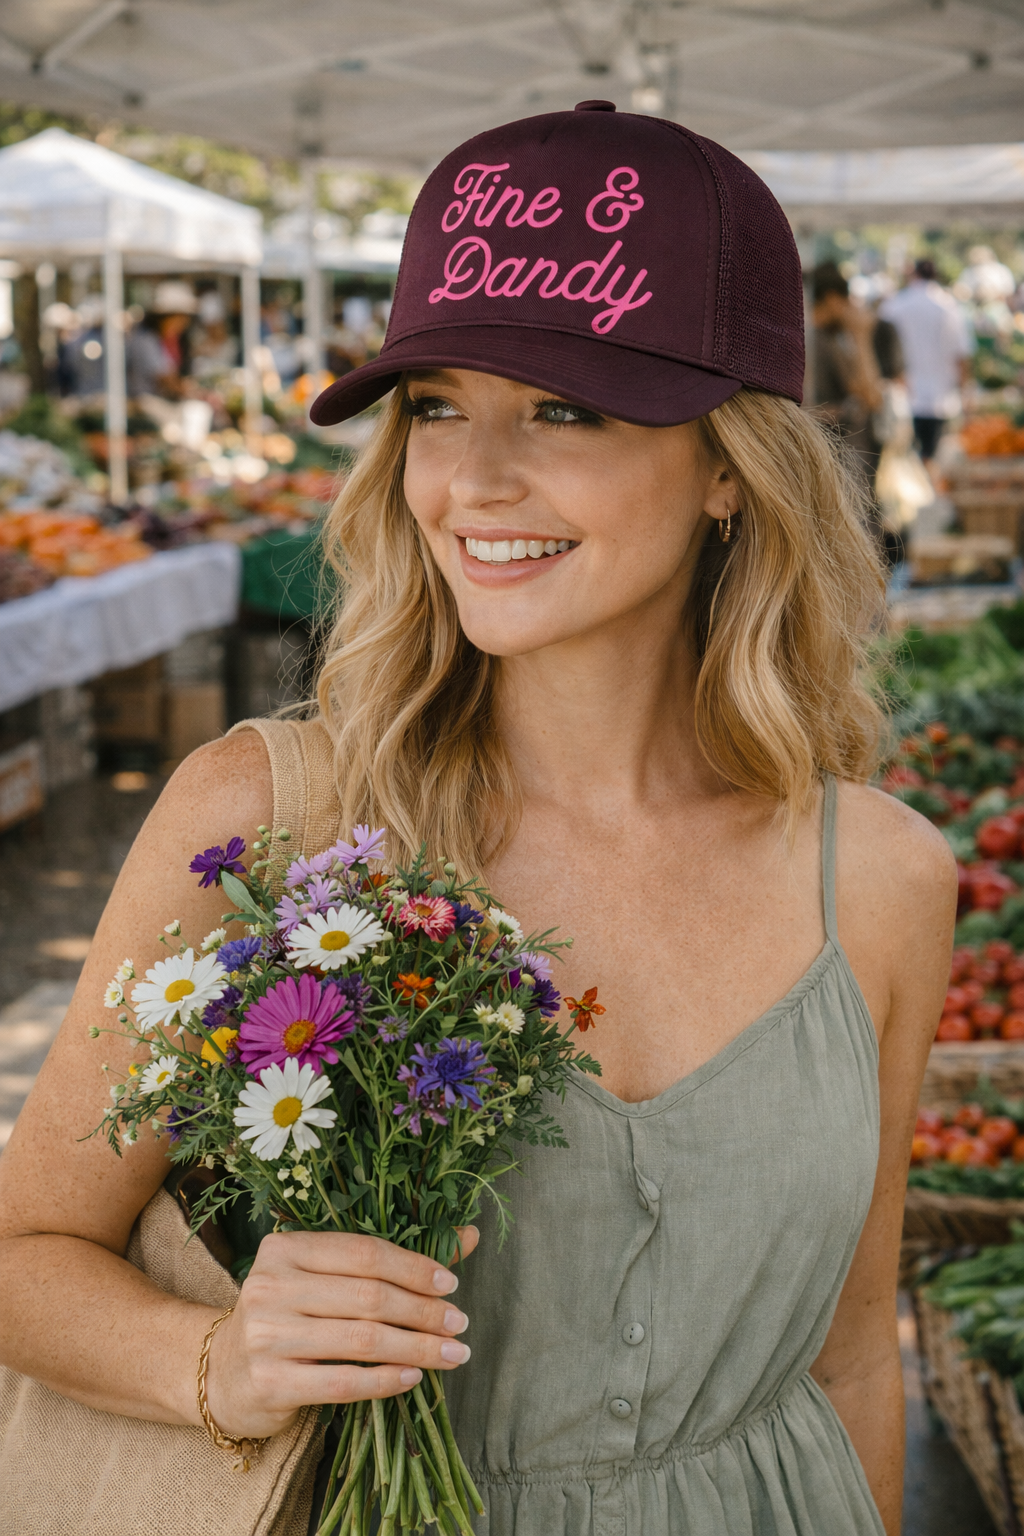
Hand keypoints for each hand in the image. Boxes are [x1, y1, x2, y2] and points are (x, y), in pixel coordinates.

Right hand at [203, 1227, 479, 1439]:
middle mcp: (270, 1286)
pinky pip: (343, 1383)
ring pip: (362, 1341)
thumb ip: (388, 1261)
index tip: (451, 1284)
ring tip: (452, 1354)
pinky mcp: (270, 1383)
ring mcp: (266, 1336)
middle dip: (423, 1311)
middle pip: (368, 1297)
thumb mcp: (325, 1279)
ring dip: (416, 1348)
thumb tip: (467, 1236)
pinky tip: (414, 1378)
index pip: (364, 1252)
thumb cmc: (287, 1316)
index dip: (414, 1267)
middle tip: (460, 1323)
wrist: (221, 1373)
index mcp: (285, 1248)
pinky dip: (386, 1381)